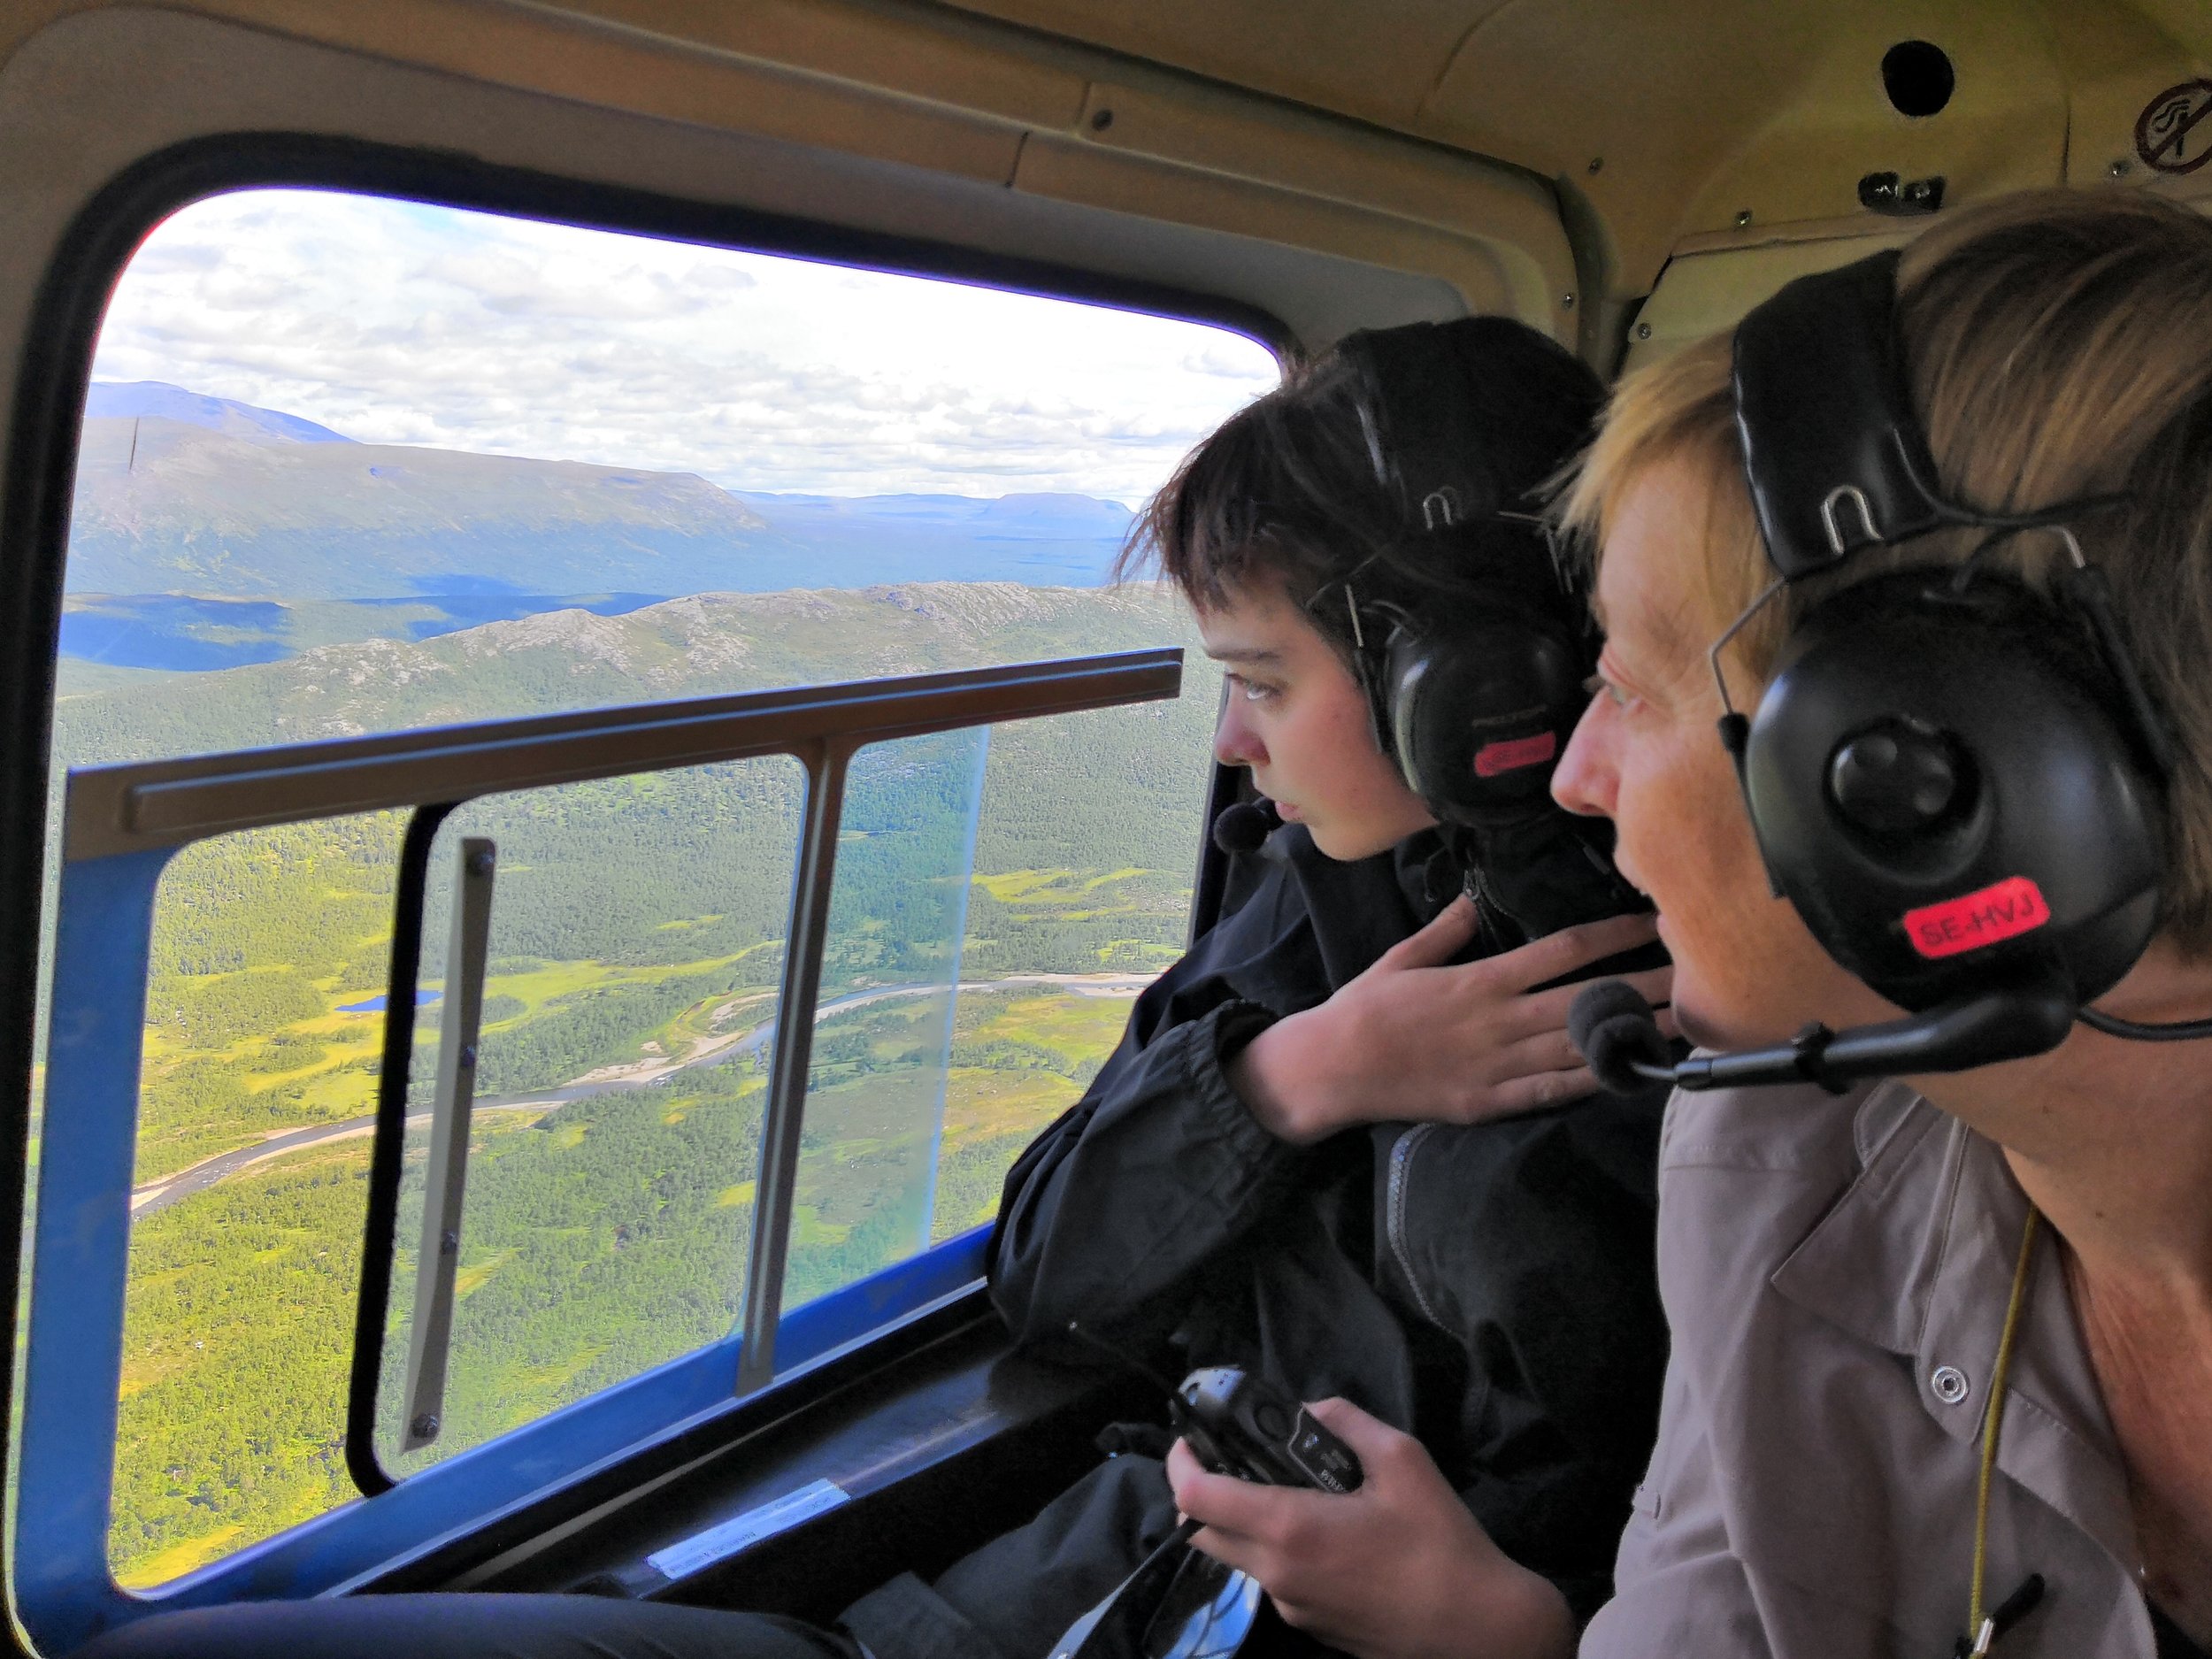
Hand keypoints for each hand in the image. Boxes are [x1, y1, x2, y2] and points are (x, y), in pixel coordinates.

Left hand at [1165, 1398, 1574, 1658]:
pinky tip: (1326, 1533)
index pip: (1196, 1498)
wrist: (1477, 1630)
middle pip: (1202, 1532)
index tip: (1193, 1438)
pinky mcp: (1310, 1627)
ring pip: (1237, 1557)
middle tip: (1233, 1459)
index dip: (1182, 1463)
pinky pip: (1273, 1579)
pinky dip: (1276, 1549)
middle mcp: (1276, 1573)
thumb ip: (1345, 1421)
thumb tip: (1308, 1411)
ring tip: (1290, 1489)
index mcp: (1289, 1528)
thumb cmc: (1439, 1542)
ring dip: (1242, 1520)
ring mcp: (1290, 1607)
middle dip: (1202, 1492)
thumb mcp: (1403, 1459)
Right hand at [1228, 902, 1673, 1142]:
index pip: (1560, 952)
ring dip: (1630, 1037)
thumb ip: (1445, 932)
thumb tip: (1473, 898)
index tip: (1650, 924)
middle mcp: (1496, 1020)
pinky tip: (1627, 1076)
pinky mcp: (1486, 1102)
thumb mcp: (1400, 958)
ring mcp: (1494, 1064)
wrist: (1331, 1067)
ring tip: (1680, 1030)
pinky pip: (1546, 1092)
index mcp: (1479, 980)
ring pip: (1575, 1047)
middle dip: (1642, 989)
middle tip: (1695, 978)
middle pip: (1583, 1000)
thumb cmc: (1363, 1009)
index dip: (1611, 937)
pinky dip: (1588, 1084)